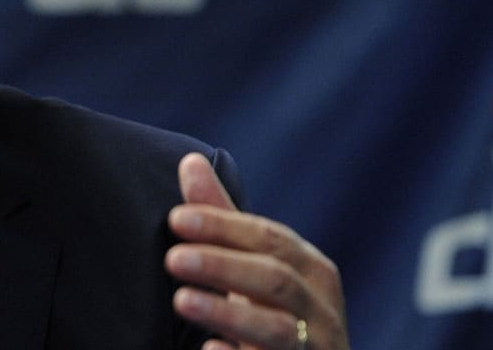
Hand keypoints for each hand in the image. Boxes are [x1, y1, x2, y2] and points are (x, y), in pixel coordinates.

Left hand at [165, 153, 349, 349]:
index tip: (176, 219)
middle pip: (274, 279)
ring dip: (227, 312)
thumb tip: (189, 161)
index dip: (223, 226)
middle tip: (172, 259)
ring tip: (181, 301)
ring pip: (275, 329)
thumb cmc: (273, 311)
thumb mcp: (253, 264)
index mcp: (310, 269)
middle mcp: (320, 308)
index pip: (268, 238)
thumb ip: (223, 218)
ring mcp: (315, 348)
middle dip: (222, 266)